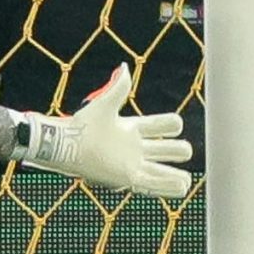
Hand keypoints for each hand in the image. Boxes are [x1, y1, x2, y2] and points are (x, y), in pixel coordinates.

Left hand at [17, 65, 193, 197]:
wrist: (66, 147)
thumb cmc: (83, 125)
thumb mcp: (105, 105)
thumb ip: (119, 88)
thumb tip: (125, 67)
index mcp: (133, 129)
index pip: (163, 125)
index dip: (173, 124)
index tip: (174, 125)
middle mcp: (136, 148)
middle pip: (169, 149)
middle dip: (179, 150)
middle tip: (182, 152)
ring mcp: (133, 163)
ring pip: (164, 170)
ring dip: (177, 174)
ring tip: (187, 179)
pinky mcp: (128, 178)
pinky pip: (153, 184)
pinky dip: (168, 186)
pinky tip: (182, 187)